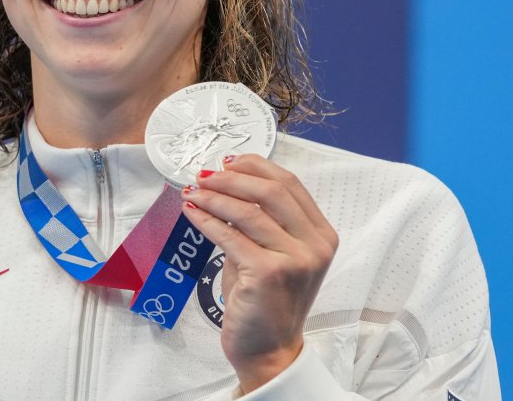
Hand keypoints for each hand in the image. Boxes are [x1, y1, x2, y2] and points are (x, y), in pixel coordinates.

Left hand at [181, 155, 337, 392]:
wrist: (269, 351)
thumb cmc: (265, 301)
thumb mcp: (270, 252)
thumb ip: (258, 220)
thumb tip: (223, 182)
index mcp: (321, 234)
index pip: (289, 184)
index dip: (256, 166)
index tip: (227, 161)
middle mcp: (315, 245)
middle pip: (271, 191)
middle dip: (232, 178)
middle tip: (203, 175)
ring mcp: (296, 259)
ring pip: (248, 211)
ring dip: (214, 197)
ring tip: (192, 191)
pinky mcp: (269, 273)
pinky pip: (230, 236)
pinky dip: (206, 220)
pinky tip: (191, 213)